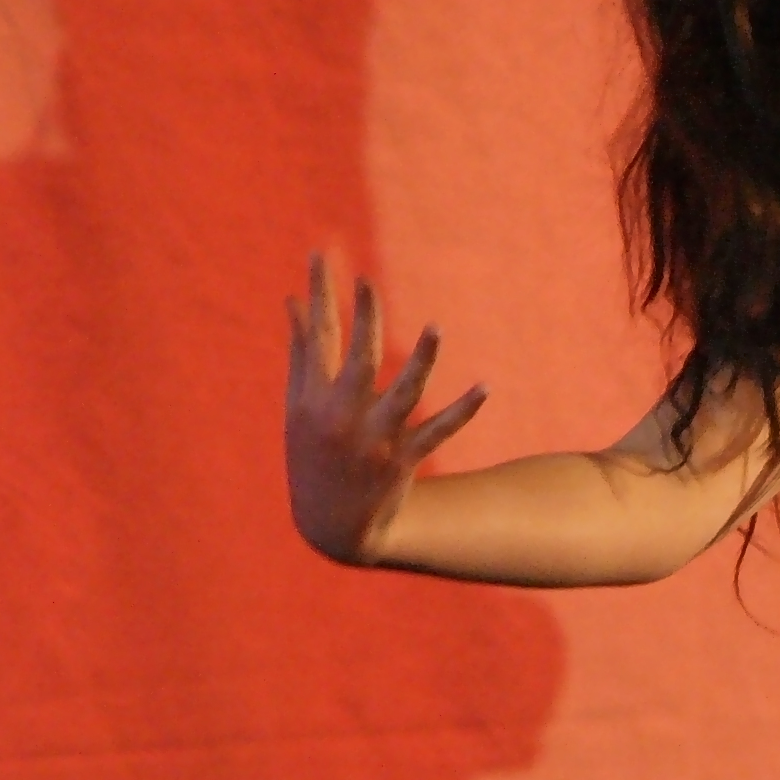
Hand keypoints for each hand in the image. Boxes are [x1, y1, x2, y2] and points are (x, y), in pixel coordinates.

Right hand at [285, 255, 487, 564]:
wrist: (331, 526)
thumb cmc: (312, 455)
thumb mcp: (298, 407)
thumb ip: (301, 352)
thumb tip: (295, 301)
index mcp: (313, 399)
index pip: (318, 336)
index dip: (320, 294)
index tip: (321, 253)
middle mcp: (341, 417)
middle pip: (358, 358)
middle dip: (364, 318)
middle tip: (369, 282)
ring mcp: (374, 439)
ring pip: (402, 394)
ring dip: (422, 361)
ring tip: (435, 328)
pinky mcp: (402, 460)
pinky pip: (437, 431)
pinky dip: (462, 411)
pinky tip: (484, 387)